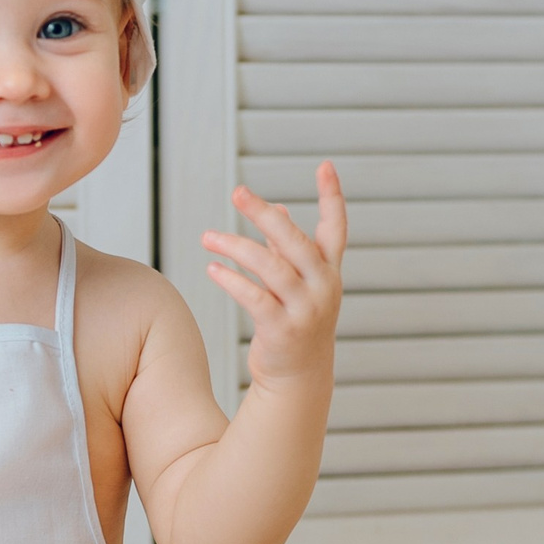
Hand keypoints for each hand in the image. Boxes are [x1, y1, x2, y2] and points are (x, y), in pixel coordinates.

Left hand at [202, 161, 346, 385]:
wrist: (299, 378)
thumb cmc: (296, 322)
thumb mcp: (298, 284)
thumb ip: (286, 248)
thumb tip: (276, 209)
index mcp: (328, 270)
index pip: (336, 227)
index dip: (332, 196)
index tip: (326, 165)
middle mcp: (322, 286)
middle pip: (295, 241)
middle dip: (265, 215)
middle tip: (238, 192)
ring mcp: (305, 310)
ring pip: (271, 268)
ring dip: (236, 247)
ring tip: (207, 237)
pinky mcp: (282, 330)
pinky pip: (255, 298)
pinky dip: (232, 280)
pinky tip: (212, 268)